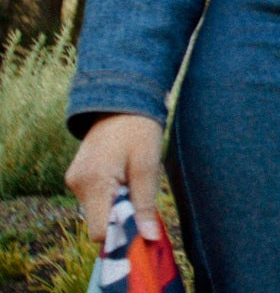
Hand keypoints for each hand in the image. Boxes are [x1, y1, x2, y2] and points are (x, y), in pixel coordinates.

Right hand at [65, 114, 163, 242]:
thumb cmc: (139, 128)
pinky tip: (122, 170)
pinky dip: (111, 192)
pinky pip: (95, 196)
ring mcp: (74, 179)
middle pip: (99, 221)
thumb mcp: (148, 164)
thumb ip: (145, 203)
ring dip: (117, 201)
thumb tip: (148, 237)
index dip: (121, 231)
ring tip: (132, 173)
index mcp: (93, 182)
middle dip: (121, 214)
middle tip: (140, 186)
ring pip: (98, 209)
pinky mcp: (77, 175)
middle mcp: (76, 184)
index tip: (141, 218)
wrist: (122, 99)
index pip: (99, 232)